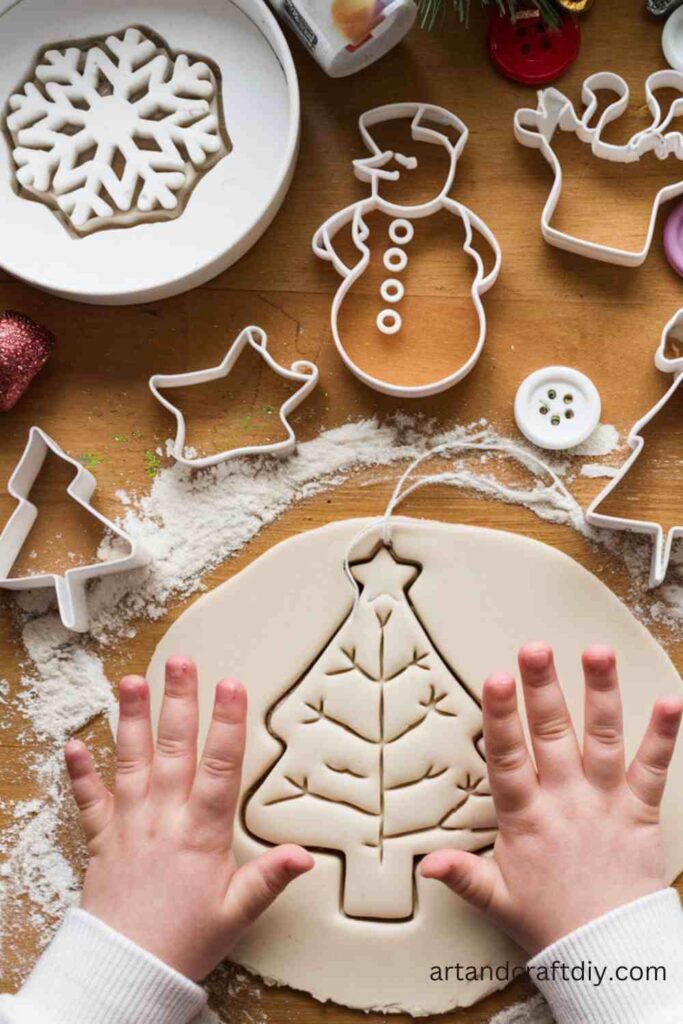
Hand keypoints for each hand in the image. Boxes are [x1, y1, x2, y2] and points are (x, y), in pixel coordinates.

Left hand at [65, 657, 312, 980]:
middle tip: (182, 663)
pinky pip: (89, 801)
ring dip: (130, 721)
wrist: (126, 970)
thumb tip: (304, 855)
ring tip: (130, 683)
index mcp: (200, 833)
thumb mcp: (237, 912)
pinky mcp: (101, 839)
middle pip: (174, 750)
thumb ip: (269, 878)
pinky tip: (73, 745)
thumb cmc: (184, 940)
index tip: (232, 686)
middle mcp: (163, 819)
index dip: (228, 724)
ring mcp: (129, 824)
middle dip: (179, 703)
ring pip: (131, 762)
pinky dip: (80, 774)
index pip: (220, 767)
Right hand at [421, 642, 682, 955]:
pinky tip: (671, 702)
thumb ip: (463, 873)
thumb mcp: (496, 898)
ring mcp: (605, 802)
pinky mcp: (640, 811)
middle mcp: (566, 800)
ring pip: (602, 739)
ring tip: (597, 652)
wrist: (609, 953)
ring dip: (600, 694)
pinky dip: (664, 735)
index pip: (508, 757)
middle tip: (535, 649)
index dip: (501, 716)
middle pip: (552, 735)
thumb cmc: (550, 921)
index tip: (495, 678)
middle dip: (542, 688)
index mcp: (526, 817)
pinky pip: (654, 768)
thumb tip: (425, 862)